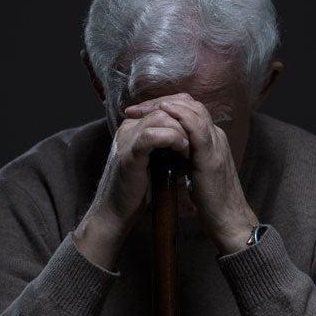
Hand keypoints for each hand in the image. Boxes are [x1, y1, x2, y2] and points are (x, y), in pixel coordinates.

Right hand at [74, 106, 190, 268]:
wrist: (117, 211)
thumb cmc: (140, 188)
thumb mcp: (157, 160)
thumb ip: (167, 144)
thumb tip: (191, 136)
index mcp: (135, 126)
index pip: (165, 104)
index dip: (186, 114)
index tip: (198, 131)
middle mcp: (129, 127)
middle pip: (165, 107)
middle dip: (186, 120)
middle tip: (198, 138)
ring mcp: (127, 139)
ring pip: (160, 117)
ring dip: (182, 129)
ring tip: (192, 146)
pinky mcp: (128, 154)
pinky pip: (151, 136)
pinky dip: (171, 138)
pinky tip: (182, 149)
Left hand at [125, 93, 258, 255]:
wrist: (228, 218)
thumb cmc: (210, 199)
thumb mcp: (195, 171)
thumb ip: (185, 156)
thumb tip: (165, 149)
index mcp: (211, 140)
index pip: (190, 111)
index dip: (166, 106)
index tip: (141, 112)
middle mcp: (216, 137)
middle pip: (192, 105)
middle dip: (162, 102)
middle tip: (137, 108)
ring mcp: (216, 145)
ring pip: (196, 112)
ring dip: (169, 105)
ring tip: (147, 107)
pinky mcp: (212, 157)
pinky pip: (198, 129)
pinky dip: (182, 117)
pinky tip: (166, 112)